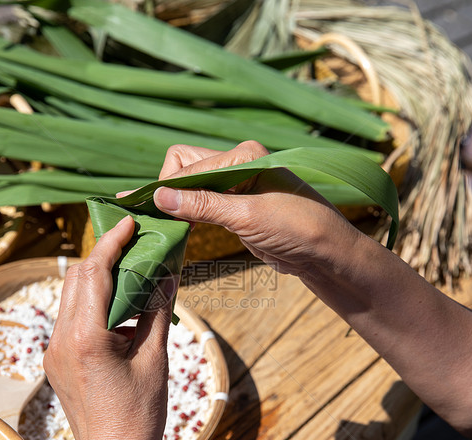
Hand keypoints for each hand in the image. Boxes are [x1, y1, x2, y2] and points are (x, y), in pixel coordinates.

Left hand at [43, 215, 176, 439]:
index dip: (111, 242)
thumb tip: (167, 276)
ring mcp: (54, 352)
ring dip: (97, 278)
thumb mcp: (154, 359)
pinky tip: (120, 307)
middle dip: (103, 255)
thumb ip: (157, 312)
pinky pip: (72, 319)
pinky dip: (93, 303)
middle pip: (77, 278)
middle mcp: (61, 340)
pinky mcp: (56, 362)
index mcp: (85, 337)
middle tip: (133, 242)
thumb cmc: (140, 415)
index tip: (128, 222)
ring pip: (71, 297)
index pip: (94, 273)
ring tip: (130, 270)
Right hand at [152, 140, 359, 277]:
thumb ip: (202, 205)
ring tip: (160, 226)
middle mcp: (238, 164)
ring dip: (177, 205)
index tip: (146, 210)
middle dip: (169, 191)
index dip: (166, 188)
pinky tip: (177, 230)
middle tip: (157, 219)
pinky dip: (188, 215)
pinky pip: (202, 204)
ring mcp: (237, 185)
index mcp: (242, 155)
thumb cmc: (296, 228)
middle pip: (185, 168)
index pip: (187, 165)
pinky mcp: (237, 206)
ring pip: (192, 187)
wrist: (325, 252)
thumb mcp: (246, 216)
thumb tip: (160, 196)